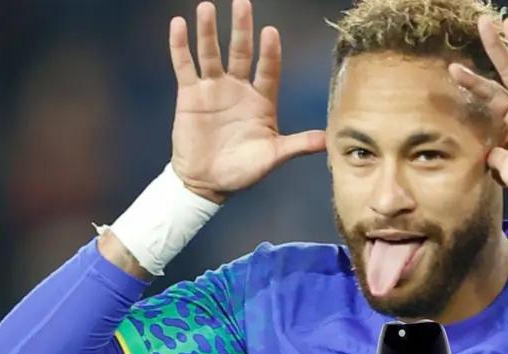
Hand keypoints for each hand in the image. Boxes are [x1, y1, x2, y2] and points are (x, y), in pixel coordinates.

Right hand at [169, 0, 324, 202]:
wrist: (207, 182)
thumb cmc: (242, 171)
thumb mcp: (272, 157)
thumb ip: (297, 145)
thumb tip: (328, 140)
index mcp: (261, 101)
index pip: (268, 69)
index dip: (269, 52)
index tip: (270, 32)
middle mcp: (239, 89)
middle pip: (241, 52)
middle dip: (242, 28)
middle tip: (242, 3)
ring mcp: (213, 89)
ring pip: (211, 53)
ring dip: (209, 31)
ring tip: (207, 7)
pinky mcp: (190, 95)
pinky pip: (184, 65)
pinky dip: (180, 45)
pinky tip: (179, 24)